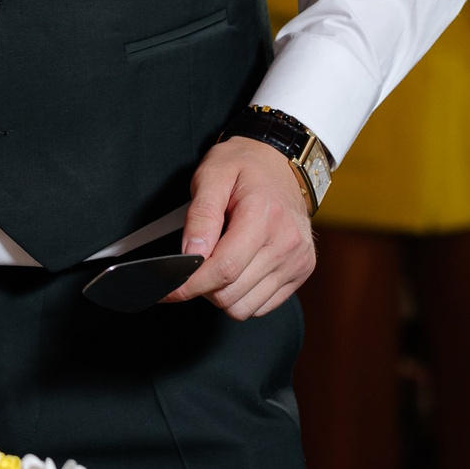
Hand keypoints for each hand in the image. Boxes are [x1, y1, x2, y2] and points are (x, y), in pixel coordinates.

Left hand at [170, 137, 315, 318]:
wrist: (280, 160)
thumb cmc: (243, 164)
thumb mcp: (212, 175)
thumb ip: (200, 215)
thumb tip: (190, 254)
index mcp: (264, 216)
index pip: (223, 269)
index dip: (190, 285)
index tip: (167, 289)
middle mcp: (287, 242)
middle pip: (231, 294)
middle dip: (202, 287)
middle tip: (193, 265)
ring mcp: (298, 260)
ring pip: (245, 308)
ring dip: (222, 295)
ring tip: (217, 264)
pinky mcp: (302, 270)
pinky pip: (263, 306)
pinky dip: (243, 296)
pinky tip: (238, 270)